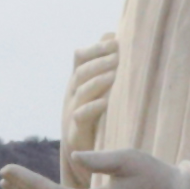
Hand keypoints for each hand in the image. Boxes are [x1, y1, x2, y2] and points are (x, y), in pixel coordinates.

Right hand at [58, 34, 119, 158]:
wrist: (80, 155)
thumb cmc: (92, 116)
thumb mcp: (96, 87)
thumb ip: (102, 62)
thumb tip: (111, 33)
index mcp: (77, 82)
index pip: (80, 58)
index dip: (95, 48)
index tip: (115, 41)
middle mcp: (72, 94)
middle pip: (81, 72)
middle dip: (99, 62)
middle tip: (118, 56)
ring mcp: (71, 112)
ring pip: (80, 92)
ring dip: (98, 82)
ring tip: (114, 75)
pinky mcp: (76, 132)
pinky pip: (81, 117)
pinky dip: (92, 108)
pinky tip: (105, 102)